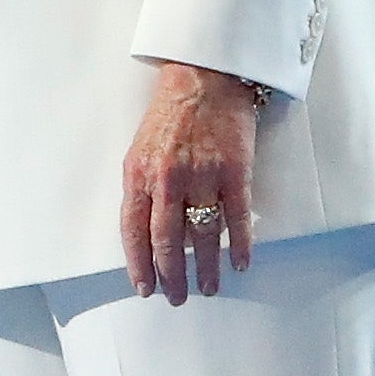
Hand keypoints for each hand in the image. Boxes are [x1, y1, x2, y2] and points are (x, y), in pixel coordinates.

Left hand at [121, 60, 260, 305]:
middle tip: (177, 298)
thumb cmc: (170, 113)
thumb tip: (144, 231)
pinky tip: (240, 264)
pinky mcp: (234, 172)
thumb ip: (141, 188)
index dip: (139, 265)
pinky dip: (239, 246)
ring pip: (202, 236)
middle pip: (167, 242)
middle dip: (172, 276)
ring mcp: (202, 177)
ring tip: (209, 288)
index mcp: (139, 175)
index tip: (145, 289)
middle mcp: (168, 180)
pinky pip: (237, 219)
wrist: (205, 77)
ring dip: (206, 269)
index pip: (134, 232)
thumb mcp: (140, 149)